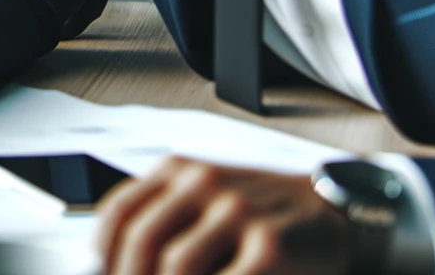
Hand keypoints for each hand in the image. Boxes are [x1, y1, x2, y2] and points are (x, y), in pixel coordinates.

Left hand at [96, 157, 350, 274]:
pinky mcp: (269, 243)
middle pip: (142, 241)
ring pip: (176, 265)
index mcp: (179, 169)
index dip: (103, 252)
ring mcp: (237, 210)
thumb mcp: (204, 199)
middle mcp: (204, 182)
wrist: (331, 209)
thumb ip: (164, 222)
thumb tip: (111, 267)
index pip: (119, 210)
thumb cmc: (259, 212)